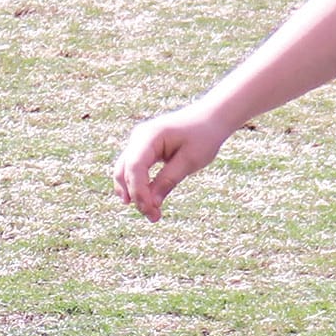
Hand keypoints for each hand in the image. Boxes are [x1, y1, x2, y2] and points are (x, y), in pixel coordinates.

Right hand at [112, 105, 227, 222]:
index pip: (134, 167)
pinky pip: (133, 169)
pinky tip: (145, 202)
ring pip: (125, 171)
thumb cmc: (203, 136)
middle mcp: (138, 137)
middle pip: (125, 171)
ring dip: (133, 193)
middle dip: (136, 196)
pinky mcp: (143, 148)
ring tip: (151, 213)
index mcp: (149, 136)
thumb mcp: (189, 161)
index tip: (151, 210)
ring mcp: (138, 142)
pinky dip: (137, 185)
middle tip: (153, 217)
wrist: (210, 118)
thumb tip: (152, 204)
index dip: (139, 191)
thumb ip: (168, 180)